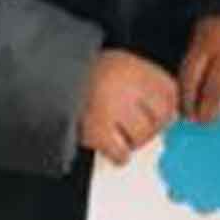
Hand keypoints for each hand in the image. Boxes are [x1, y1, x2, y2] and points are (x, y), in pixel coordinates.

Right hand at [76, 48, 176, 165]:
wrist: (48, 83)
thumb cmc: (84, 77)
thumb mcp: (120, 65)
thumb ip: (146, 83)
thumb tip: (172, 113)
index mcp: (132, 68)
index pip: (169, 91)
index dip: (168, 106)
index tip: (160, 112)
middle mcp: (124, 87)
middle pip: (161, 116)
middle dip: (152, 124)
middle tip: (135, 124)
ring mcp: (111, 110)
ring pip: (143, 136)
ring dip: (133, 139)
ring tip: (117, 130)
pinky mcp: (97, 132)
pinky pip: (122, 153)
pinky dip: (118, 154)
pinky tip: (110, 143)